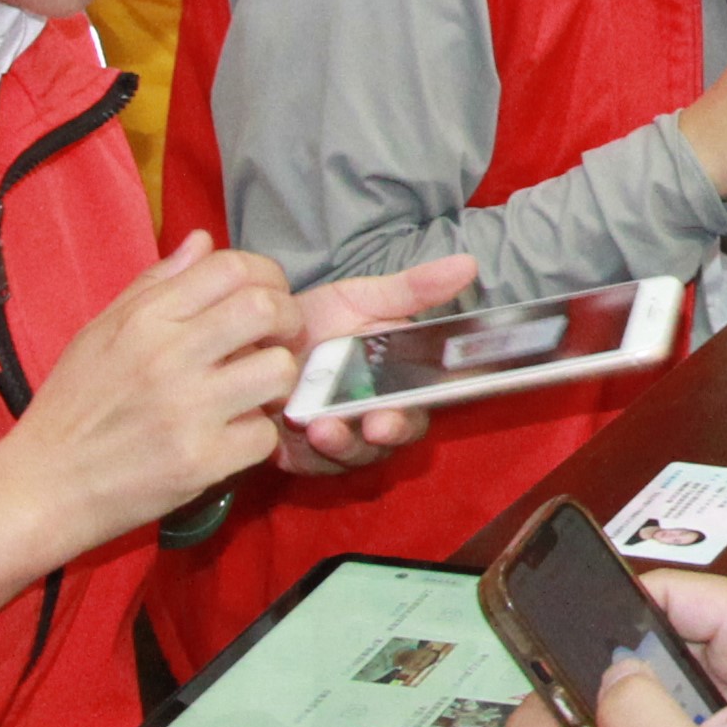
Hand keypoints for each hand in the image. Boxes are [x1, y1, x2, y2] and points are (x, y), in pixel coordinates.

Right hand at [0, 236, 310, 558]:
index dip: (266, 276)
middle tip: (279, 338)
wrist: (42, 487)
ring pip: (278, 371)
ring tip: (257, 388)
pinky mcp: (201, 461)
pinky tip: (234, 435)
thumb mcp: (98, 333)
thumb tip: (203, 241)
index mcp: (143, 320)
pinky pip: (264, 434)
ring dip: (278, 378)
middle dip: (288, 319)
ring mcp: (187, 410)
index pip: (231, 268)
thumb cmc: (72, 407)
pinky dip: (257, 435)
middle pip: (266, 309)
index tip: (268, 296)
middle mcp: (168, 357)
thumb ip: (154, 285)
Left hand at [274, 253, 476, 473]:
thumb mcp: (365, 298)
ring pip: (353, 455)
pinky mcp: (303, 454)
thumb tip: (469, 263)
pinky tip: (294, 431)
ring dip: (342, 446)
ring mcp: (341, 439)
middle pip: (393, 438)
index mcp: (400, 384)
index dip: (417, 414)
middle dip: (385, 434)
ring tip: (321, 426)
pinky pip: (312, 464)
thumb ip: (414, 288)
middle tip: (374, 425)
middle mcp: (376, 416)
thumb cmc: (320, 320)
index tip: (405, 411)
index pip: (423, 406)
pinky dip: (306, 453)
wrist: (257, 335)